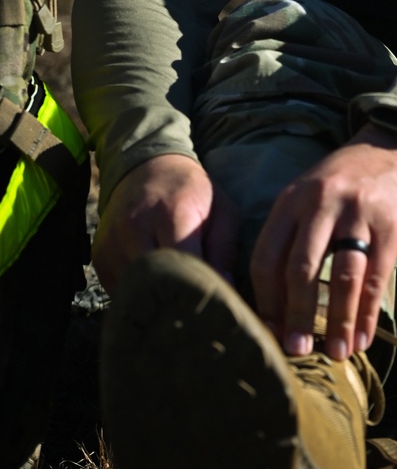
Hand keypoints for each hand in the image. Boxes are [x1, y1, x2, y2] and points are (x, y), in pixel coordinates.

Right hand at [92, 153, 238, 294]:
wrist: (148, 168)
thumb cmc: (191, 192)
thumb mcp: (221, 211)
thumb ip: (224, 251)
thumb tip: (225, 291)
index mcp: (171, 214)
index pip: (183, 268)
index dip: (199, 289)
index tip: (211, 297)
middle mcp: (135, 228)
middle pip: (155, 284)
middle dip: (176, 297)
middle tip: (192, 301)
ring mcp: (112, 243)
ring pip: (135, 291)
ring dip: (154, 295)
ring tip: (171, 287)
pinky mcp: (99, 255)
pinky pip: (118, 290)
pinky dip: (136, 292)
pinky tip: (151, 279)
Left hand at [250, 125, 396, 361]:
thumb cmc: (346, 182)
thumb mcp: (310, 195)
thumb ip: (293, 236)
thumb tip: (278, 303)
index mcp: (293, 200)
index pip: (267, 256)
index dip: (265, 300)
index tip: (268, 331)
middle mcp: (322, 204)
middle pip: (301, 269)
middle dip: (297, 316)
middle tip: (296, 350)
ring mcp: (358, 214)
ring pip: (342, 277)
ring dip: (338, 321)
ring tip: (336, 353)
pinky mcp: (390, 226)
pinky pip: (375, 277)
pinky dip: (367, 313)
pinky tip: (363, 337)